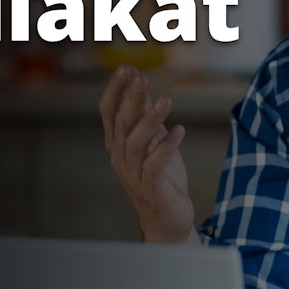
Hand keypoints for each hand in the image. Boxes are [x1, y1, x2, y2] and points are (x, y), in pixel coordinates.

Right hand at [99, 64, 194, 242]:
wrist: (167, 220)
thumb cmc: (160, 178)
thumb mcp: (152, 142)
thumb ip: (144, 117)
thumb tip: (142, 86)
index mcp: (118, 144)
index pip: (108, 112)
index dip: (115, 90)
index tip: (126, 68)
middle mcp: (121, 158)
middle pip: (121, 123)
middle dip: (131, 98)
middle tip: (141, 77)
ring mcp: (134, 174)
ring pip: (136, 142)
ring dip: (150, 119)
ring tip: (166, 100)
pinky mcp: (152, 188)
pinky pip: (155, 164)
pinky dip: (166, 147)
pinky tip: (180, 131)